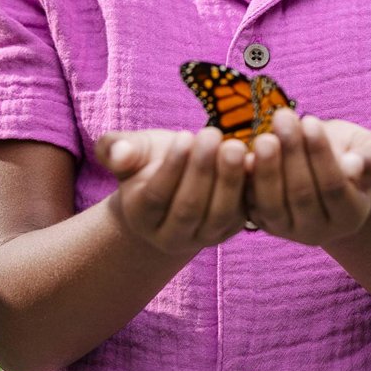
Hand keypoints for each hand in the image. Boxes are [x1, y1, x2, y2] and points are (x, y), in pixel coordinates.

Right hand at [96, 127, 248, 255]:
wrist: (171, 186)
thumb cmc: (147, 162)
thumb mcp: (130, 151)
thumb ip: (115, 149)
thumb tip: (120, 154)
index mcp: (142, 215)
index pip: (157, 195)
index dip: (172, 167)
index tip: (185, 134)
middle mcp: (171, 235)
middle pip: (188, 208)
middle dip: (202, 170)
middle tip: (212, 134)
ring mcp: (203, 237)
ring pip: (218, 215)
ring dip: (229, 179)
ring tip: (235, 145)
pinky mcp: (230, 229)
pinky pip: (243, 213)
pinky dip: (249, 188)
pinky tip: (255, 159)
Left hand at [245, 110, 370, 246]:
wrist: (323, 166)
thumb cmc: (350, 153)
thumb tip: (354, 166)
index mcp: (350, 215)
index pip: (334, 187)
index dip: (321, 154)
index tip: (311, 119)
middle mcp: (319, 230)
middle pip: (302, 195)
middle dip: (292, 153)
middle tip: (283, 117)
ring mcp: (288, 229)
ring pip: (273, 204)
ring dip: (266, 169)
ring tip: (264, 136)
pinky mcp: (261, 221)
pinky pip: (249, 205)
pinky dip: (245, 181)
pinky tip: (243, 154)